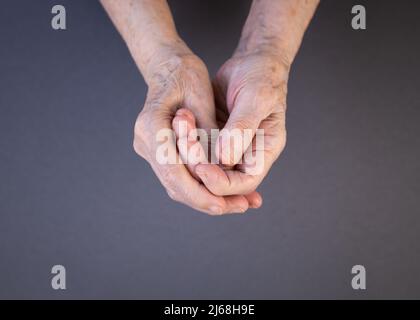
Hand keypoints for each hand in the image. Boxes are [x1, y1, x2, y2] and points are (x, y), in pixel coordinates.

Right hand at [133, 45, 260, 213]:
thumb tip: (223, 166)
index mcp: (151, 125)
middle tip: (239, 207)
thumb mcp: (201, 96)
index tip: (223, 204)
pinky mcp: (158, 152)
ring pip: (176, 185)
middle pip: (174, 185)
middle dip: (206, 200)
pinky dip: (201, 186)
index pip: (174, 171)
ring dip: (206, 197)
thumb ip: (208, 131)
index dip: (199, 192)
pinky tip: (224, 192)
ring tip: (237, 203)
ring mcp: (149, 149)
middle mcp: (145, 142)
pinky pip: (179, 176)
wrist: (167, 66)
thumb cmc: (185, 74)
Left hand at [194, 51, 288, 195]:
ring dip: (188, 151)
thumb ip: (241, 129)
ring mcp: (228, 147)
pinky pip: (197, 148)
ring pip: (205, 166)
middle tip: (184, 141)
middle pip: (221, 180)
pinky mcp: (213, 137)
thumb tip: (224, 159)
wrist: (252, 61)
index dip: (221, 183)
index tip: (201, 168)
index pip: (245, 183)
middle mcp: (246, 154)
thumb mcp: (256, 98)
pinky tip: (179, 122)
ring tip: (181, 121)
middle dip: (198, 167)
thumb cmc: (263, 76)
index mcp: (264, 151)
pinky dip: (185, 139)